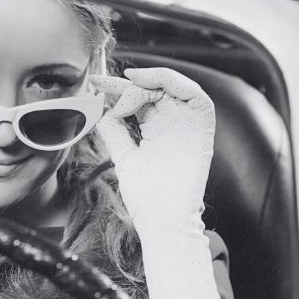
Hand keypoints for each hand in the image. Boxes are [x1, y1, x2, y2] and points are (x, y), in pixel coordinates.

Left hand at [89, 68, 214, 228]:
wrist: (163, 219)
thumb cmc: (146, 196)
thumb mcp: (124, 155)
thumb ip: (113, 131)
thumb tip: (100, 107)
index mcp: (156, 127)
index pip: (138, 97)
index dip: (117, 87)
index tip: (96, 82)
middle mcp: (174, 121)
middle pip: (154, 86)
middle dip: (129, 83)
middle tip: (106, 87)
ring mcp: (188, 123)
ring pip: (174, 84)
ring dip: (149, 79)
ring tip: (127, 86)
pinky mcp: (202, 127)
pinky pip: (196, 95)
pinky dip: (172, 81)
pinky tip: (146, 83)